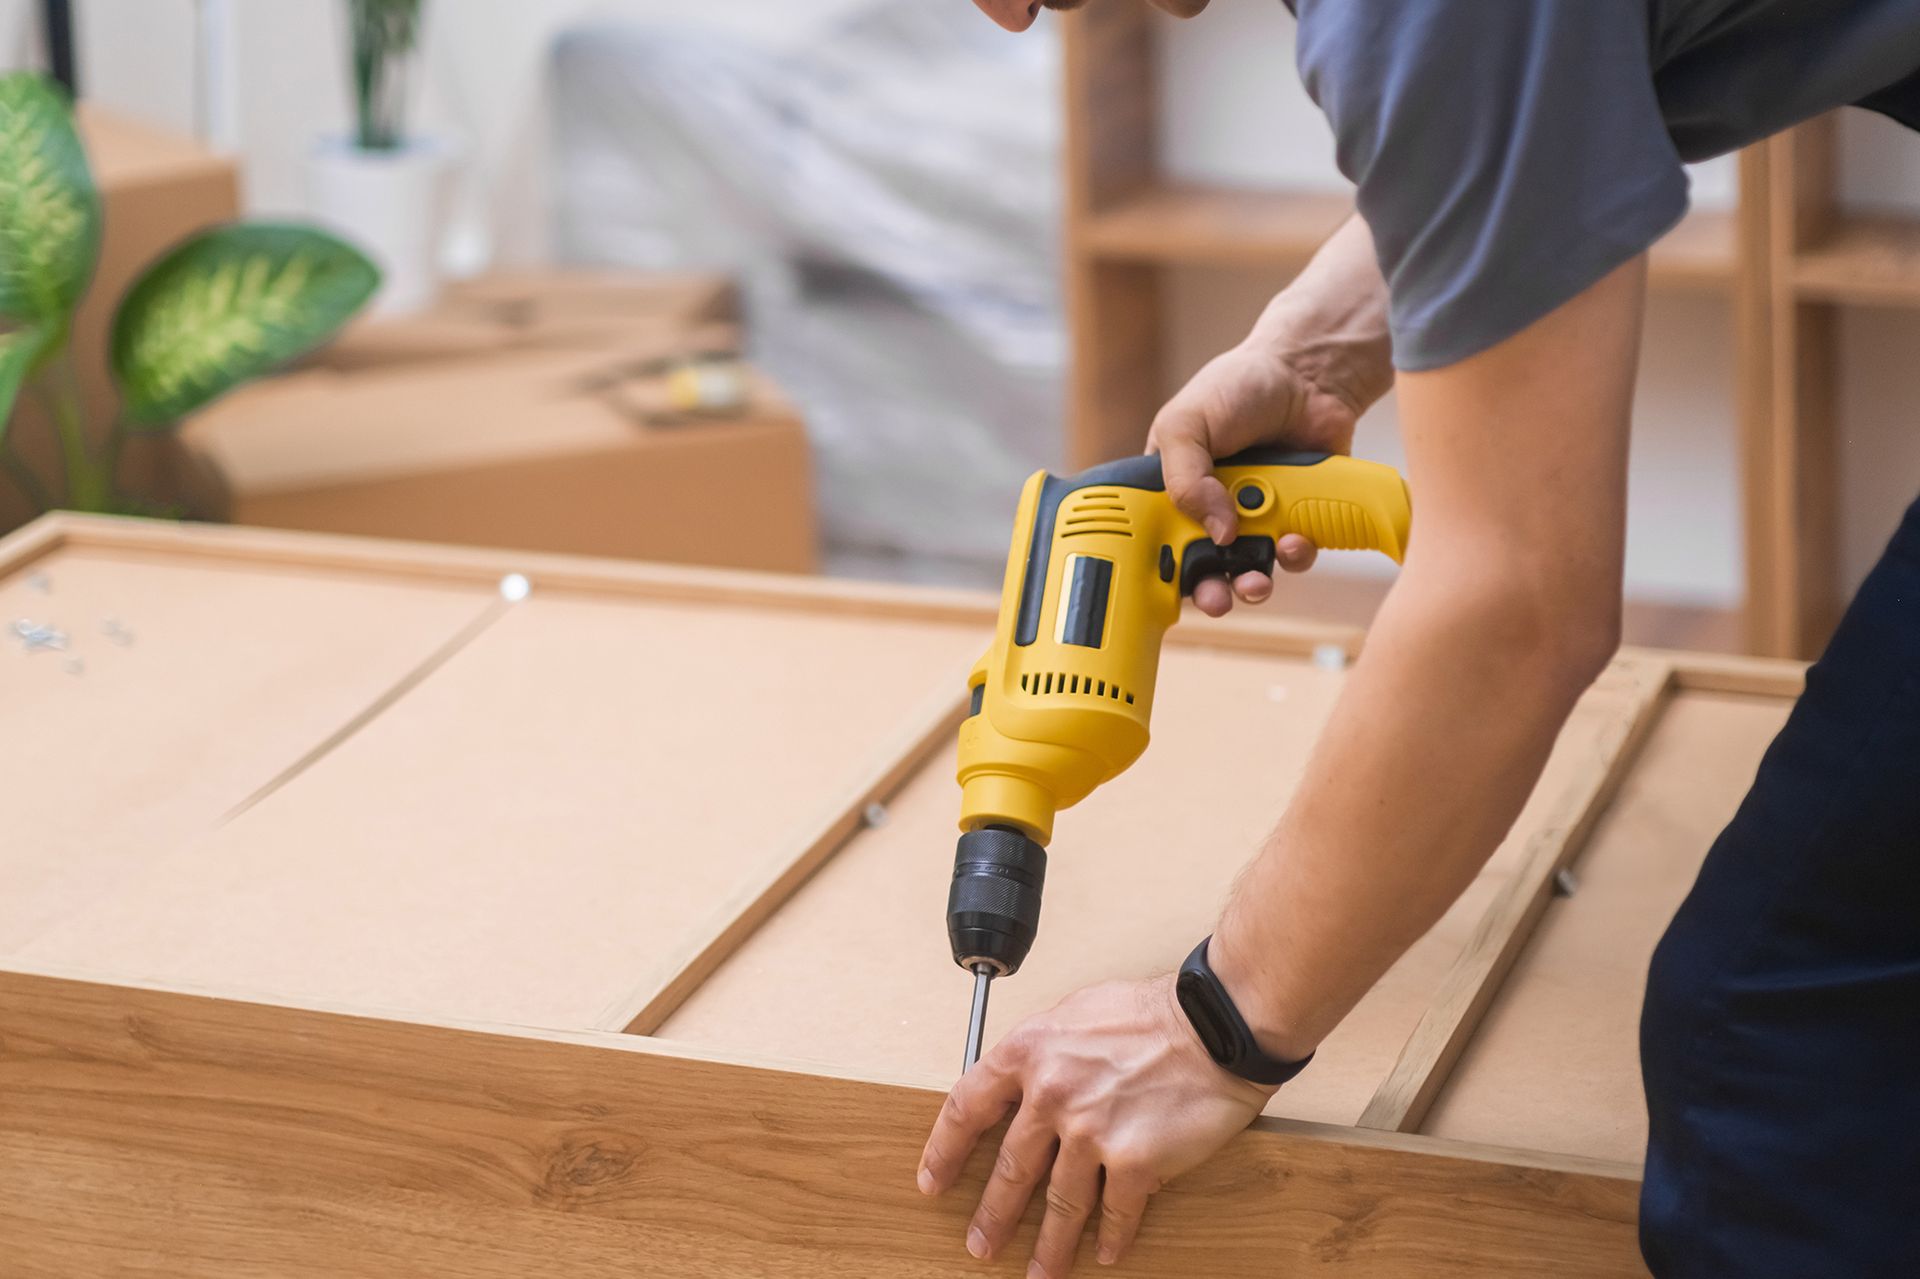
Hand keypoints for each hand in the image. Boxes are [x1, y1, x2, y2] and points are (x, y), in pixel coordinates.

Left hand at [917, 976, 1274, 1275]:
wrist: (1213, 1026)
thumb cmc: (1151, 1012)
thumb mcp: (1074, 1013)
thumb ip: (1042, 1052)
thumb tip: (1023, 1082)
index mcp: (1029, 1052)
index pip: (967, 1109)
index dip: (945, 1151)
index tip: (933, 1180)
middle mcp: (1052, 1095)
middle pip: (1009, 1170)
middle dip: (991, 1216)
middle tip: (979, 1243)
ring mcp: (1090, 1132)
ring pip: (1060, 1204)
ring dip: (1049, 1245)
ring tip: (1038, 1270)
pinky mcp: (1134, 1162)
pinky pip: (1115, 1212)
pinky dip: (1111, 1237)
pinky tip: (1106, 1252)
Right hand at [1147, 336, 1383, 617]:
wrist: (1310, 373)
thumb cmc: (1239, 385)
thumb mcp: (1188, 423)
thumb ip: (1186, 479)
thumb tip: (1217, 535)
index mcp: (1172, 487)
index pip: (1155, 539)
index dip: (1158, 568)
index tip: (1164, 585)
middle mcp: (1209, 507)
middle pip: (1201, 566)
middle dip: (1208, 590)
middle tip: (1214, 599)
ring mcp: (1254, 514)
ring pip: (1249, 568)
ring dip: (1253, 582)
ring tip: (1256, 582)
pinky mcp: (1296, 517)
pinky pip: (1294, 554)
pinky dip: (1296, 554)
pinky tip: (1296, 540)